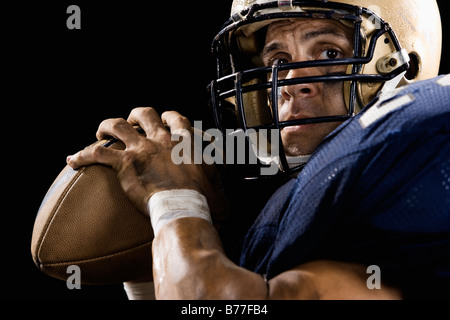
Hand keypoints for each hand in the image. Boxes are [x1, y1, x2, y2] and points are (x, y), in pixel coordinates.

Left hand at [67, 107, 225, 216]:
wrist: (184, 206)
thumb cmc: (201, 200)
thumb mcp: (217, 188)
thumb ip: (219, 187)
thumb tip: (226, 199)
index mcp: (183, 142)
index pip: (175, 118)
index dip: (167, 116)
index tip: (163, 119)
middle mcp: (161, 139)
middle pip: (144, 114)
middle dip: (134, 115)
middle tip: (129, 123)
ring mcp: (141, 149)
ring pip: (116, 125)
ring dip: (105, 126)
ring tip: (99, 133)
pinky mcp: (125, 163)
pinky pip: (97, 154)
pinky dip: (83, 156)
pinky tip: (73, 160)